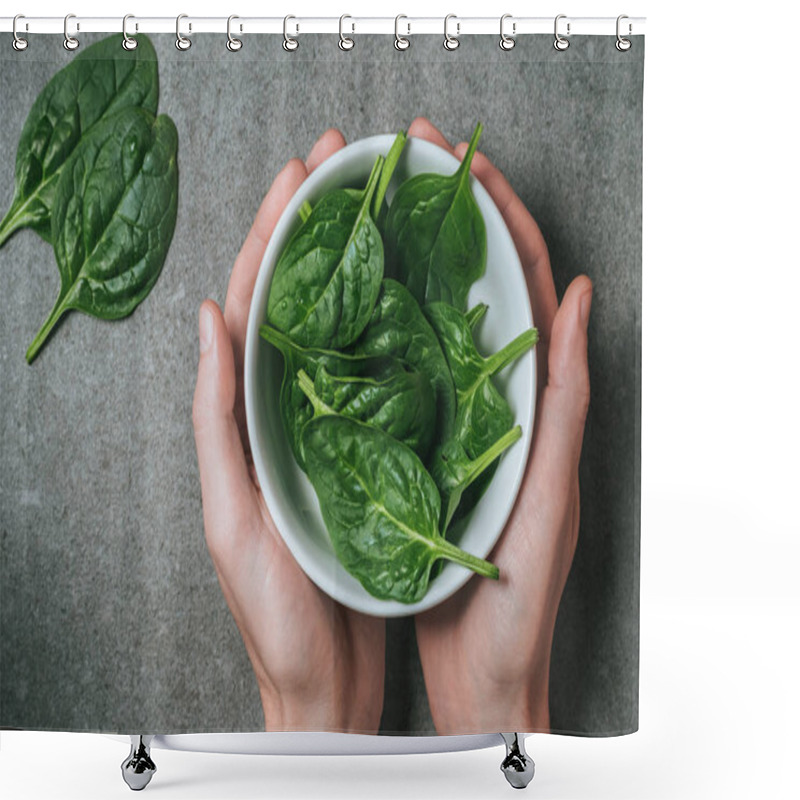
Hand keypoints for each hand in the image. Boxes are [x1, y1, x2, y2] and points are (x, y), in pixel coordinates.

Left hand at [192, 130, 384, 733]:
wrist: (324, 670)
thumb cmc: (276, 608)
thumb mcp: (232, 512)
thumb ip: (215, 417)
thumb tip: (208, 319)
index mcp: (246, 414)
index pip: (252, 303)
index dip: (272, 234)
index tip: (299, 176)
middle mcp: (287, 408)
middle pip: (296, 298)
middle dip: (313, 224)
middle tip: (342, 163)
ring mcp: (330, 423)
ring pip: (338, 325)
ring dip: (354, 261)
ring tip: (377, 206)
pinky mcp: (370, 447)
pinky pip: (377, 372)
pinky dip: (390, 324)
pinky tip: (410, 292)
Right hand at [411, 118, 591, 733]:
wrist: (478, 662)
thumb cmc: (518, 591)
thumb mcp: (553, 488)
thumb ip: (568, 396)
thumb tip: (579, 296)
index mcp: (529, 395)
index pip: (519, 282)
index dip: (494, 214)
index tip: (460, 160)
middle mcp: (484, 393)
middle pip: (467, 284)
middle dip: (440, 213)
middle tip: (402, 155)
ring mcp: (444, 413)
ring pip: (423, 318)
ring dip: (401, 257)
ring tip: (365, 205)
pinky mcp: (407, 443)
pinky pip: (389, 370)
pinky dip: (370, 326)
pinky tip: (342, 297)